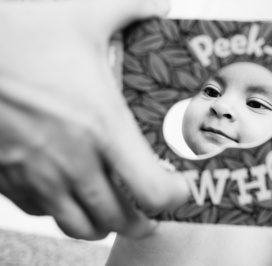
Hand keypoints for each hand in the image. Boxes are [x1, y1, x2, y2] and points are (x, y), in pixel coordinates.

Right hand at [0, 0, 188, 239]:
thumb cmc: (16, 31)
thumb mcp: (85, 12)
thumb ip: (132, 7)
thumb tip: (160, 4)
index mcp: (101, 126)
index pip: (150, 189)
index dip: (173, 196)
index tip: (179, 189)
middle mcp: (72, 159)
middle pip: (117, 219)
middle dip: (141, 222)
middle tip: (152, 214)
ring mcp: (36, 173)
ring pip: (77, 225)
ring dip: (102, 224)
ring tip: (115, 214)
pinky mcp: (6, 176)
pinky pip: (40, 212)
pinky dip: (62, 211)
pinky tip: (70, 193)